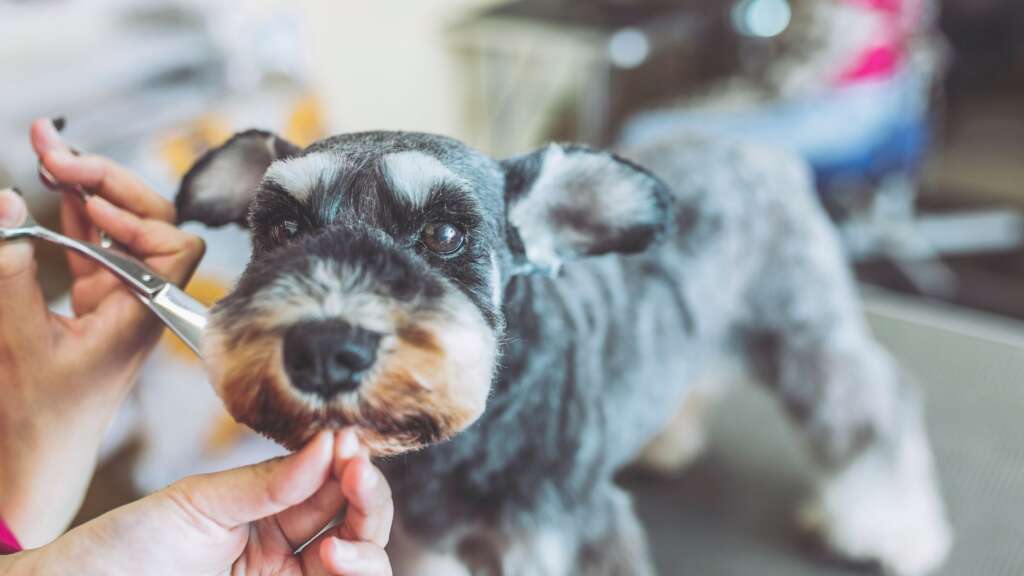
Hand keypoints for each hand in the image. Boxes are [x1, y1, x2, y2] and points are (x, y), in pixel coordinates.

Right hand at [0, 119, 204, 546]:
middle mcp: (139, 297)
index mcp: (141, 311)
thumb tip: (4, 203)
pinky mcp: (95, 295)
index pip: (176, 249)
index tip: (92, 208)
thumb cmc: (39, 412)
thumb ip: (10, 272)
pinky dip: (74, 210)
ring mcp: (118, 293)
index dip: (140, 219)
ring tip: (46, 146)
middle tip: (54, 149)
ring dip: (86, 184)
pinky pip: (92, 241)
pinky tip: (52, 178)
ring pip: (117, 224)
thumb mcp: (17, 339)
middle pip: (149, 221)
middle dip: (106, 180)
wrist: (39, 453)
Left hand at [9, 430, 393, 575]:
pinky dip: (358, 574)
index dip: (349, 465)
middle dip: (368, 499)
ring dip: (367, 547)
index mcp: (268, 516)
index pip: (330, 487)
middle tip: (357, 477)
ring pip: (365, 566)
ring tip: (337, 545)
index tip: (350, 444)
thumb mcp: (199, 503)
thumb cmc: (124, 551)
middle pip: (359, 525)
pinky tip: (336, 559)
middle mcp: (286, 554)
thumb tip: (328, 443)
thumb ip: (269, 481)